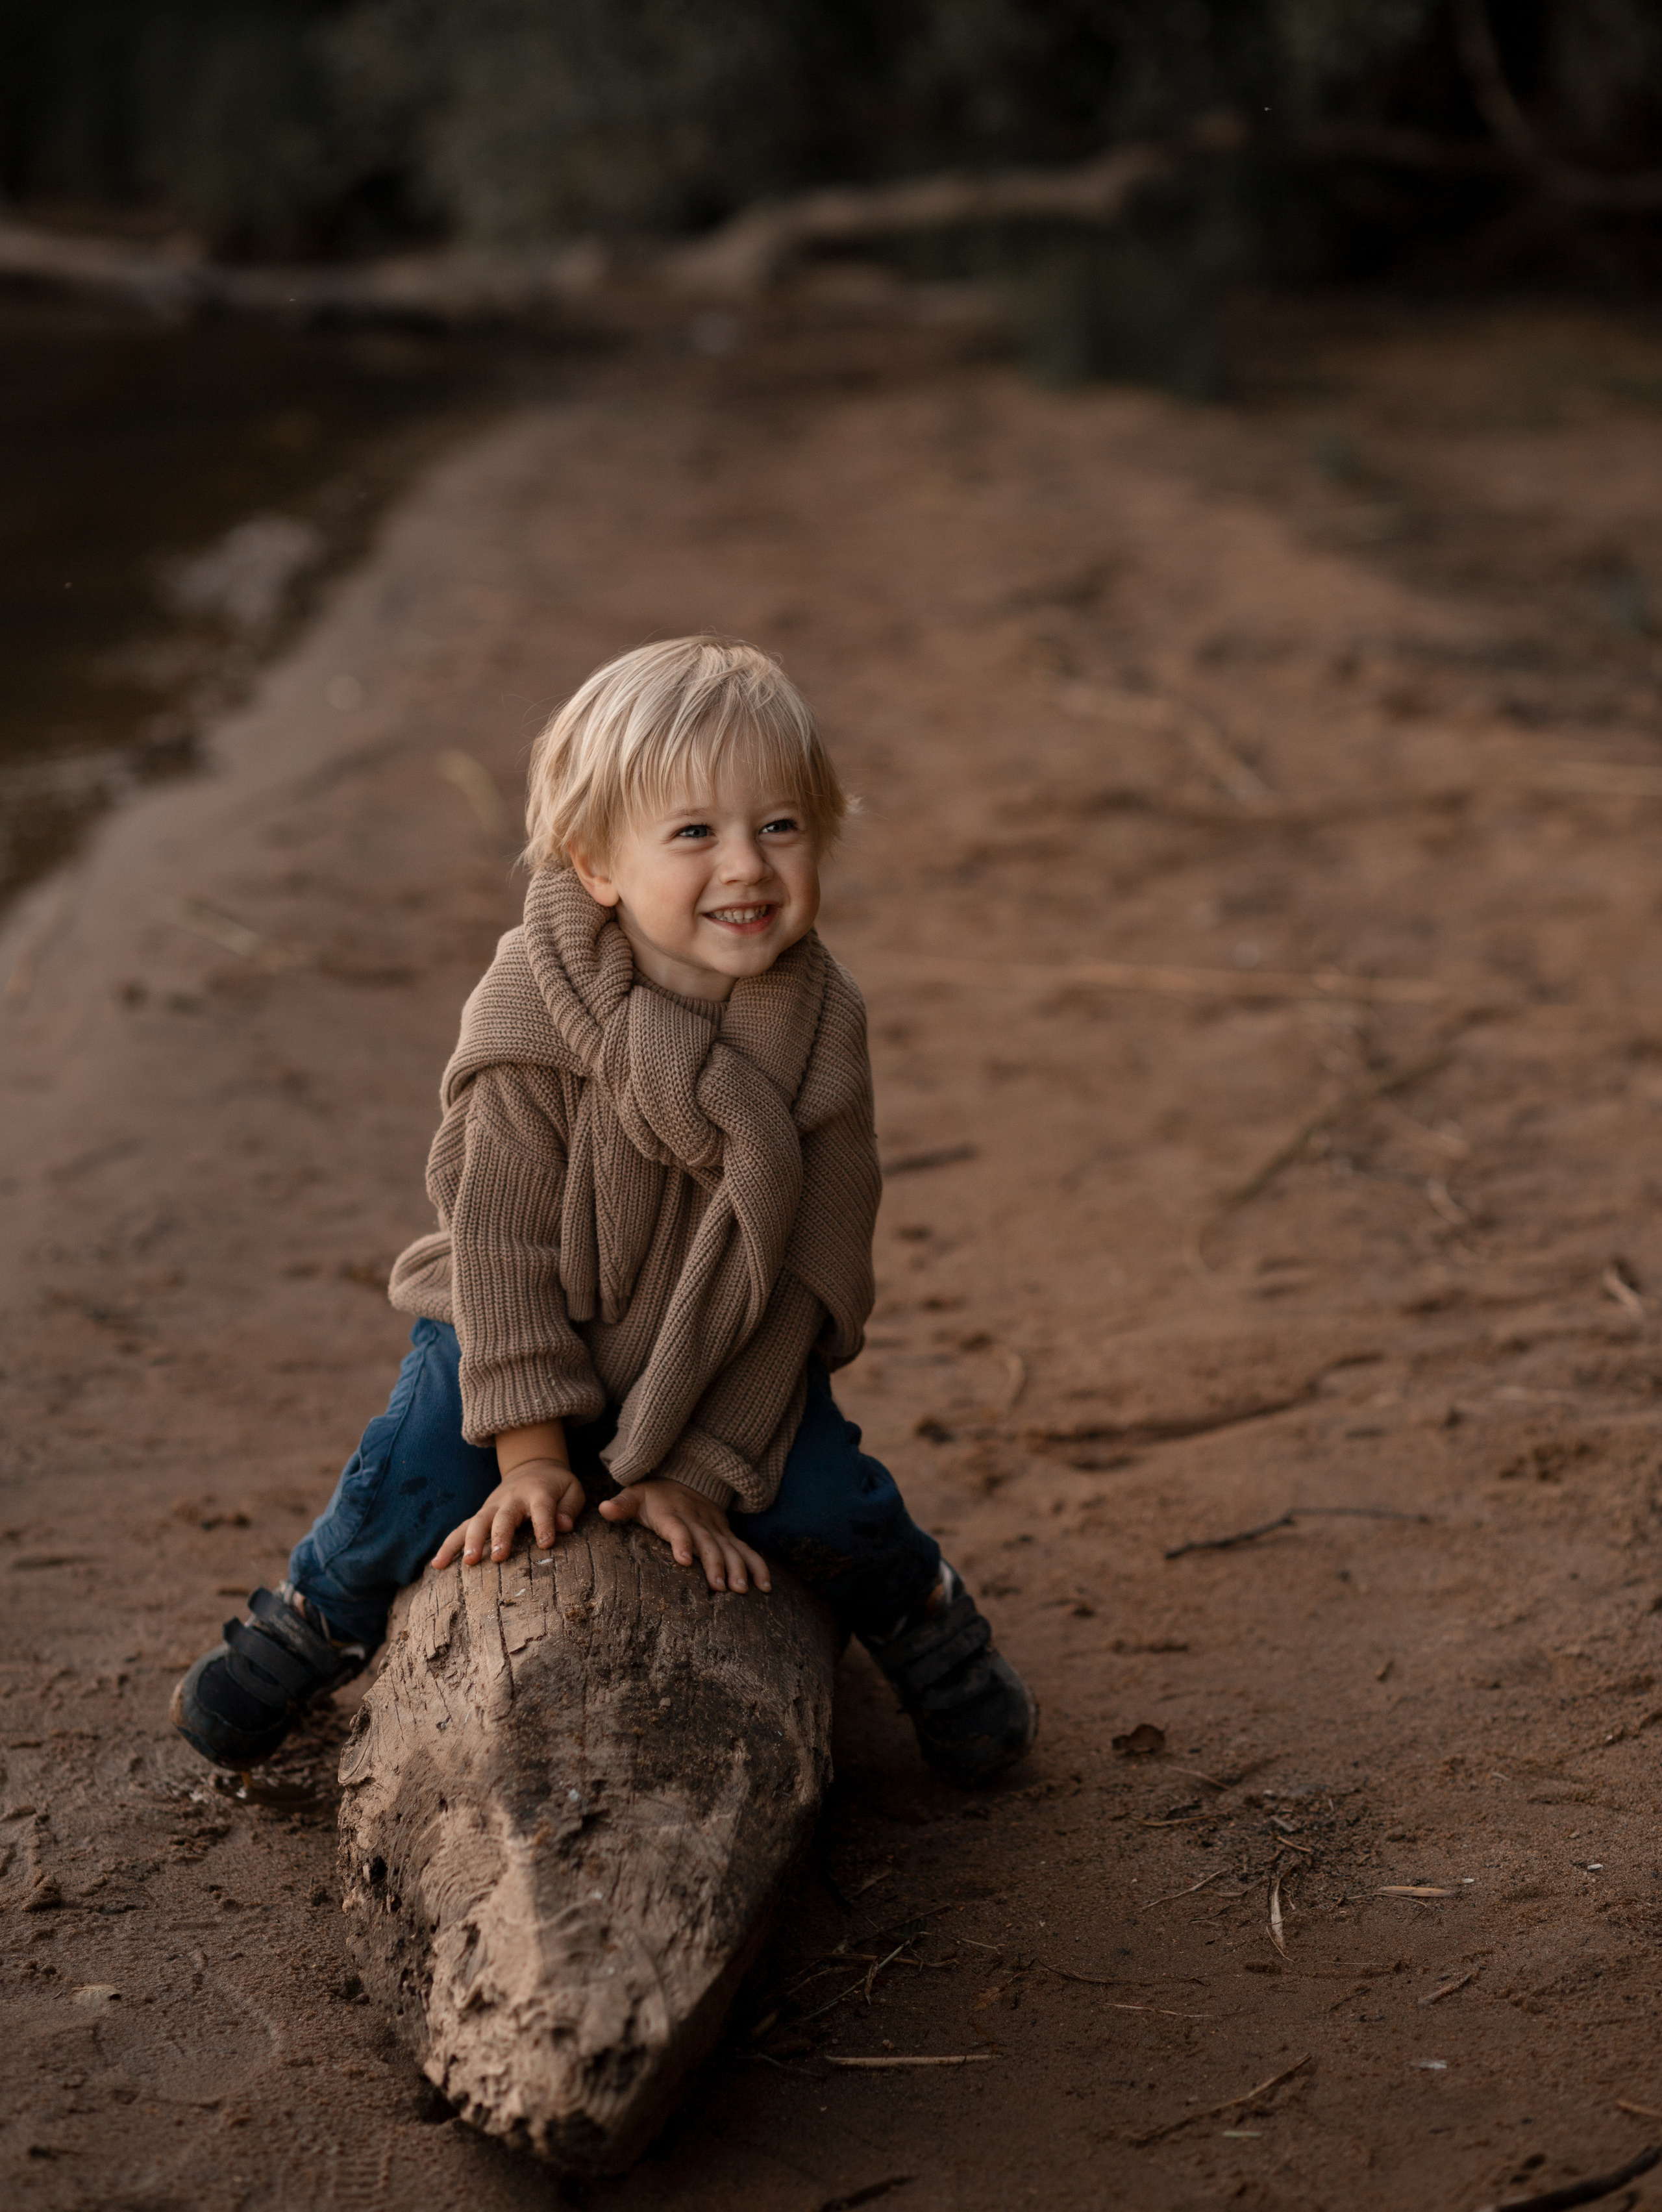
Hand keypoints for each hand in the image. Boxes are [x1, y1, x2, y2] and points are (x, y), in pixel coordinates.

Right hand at [432, 1458, 586, 1569]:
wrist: (532, 1466)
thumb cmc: (556, 1485)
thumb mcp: (572, 1489)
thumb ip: (569, 1508)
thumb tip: (564, 1526)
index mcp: (538, 1493)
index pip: (542, 1508)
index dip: (544, 1525)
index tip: (546, 1544)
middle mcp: (512, 1499)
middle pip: (504, 1517)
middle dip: (500, 1536)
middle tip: (498, 1557)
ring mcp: (493, 1506)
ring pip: (478, 1522)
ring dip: (471, 1541)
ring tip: (468, 1562)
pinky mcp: (481, 1514)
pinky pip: (462, 1529)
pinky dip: (449, 1545)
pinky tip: (437, 1564)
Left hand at [598, 1478, 770, 1594]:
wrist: (683, 1476)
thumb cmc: (652, 1495)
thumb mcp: (634, 1495)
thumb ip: (621, 1505)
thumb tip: (603, 1508)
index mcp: (672, 1515)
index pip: (677, 1529)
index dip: (682, 1542)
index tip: (685, 1560)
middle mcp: (697, 1522)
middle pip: (708, 1543)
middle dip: (716, 1563)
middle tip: (721, 1586)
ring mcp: (714, 1528)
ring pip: (730, 1548)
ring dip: (738, 1567)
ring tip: (743, 1589)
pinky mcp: (726, 1534)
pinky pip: (745, 1550)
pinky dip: (757, 1565)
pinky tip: (765, 1585)